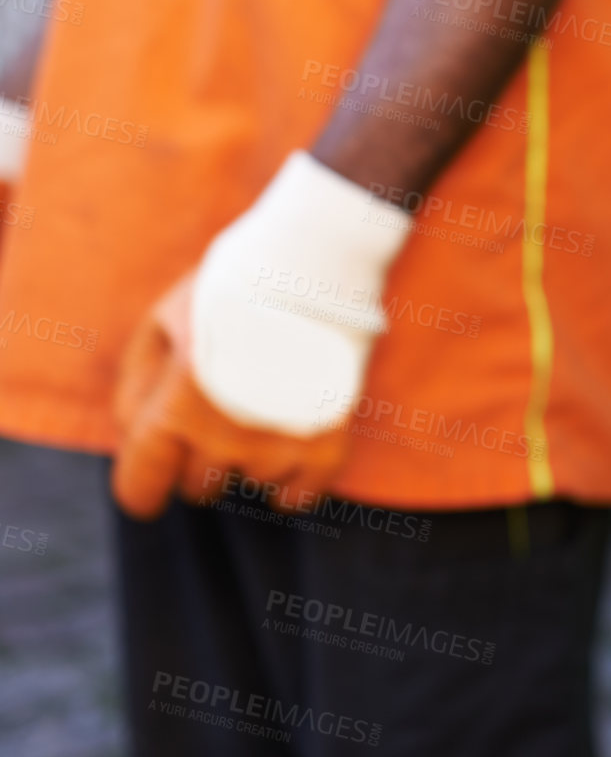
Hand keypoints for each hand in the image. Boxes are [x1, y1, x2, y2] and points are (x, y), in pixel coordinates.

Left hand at [111, 152, 411, 517]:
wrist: (316, 261)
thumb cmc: (230, 286)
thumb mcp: (162, 321)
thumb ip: (137, 387)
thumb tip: (135, 438)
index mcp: (173, 410)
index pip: (142, 488)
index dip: (143, 489)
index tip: (153, 485)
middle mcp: (223, 438)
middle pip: (200, 486)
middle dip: (201, 456)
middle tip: (222, 411)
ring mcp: (280, 444)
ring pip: (252, 483)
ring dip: (253, 453)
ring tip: (268, 402)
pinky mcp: (328, 443)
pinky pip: (299, 495)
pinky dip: (293, 480)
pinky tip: (291, 443)